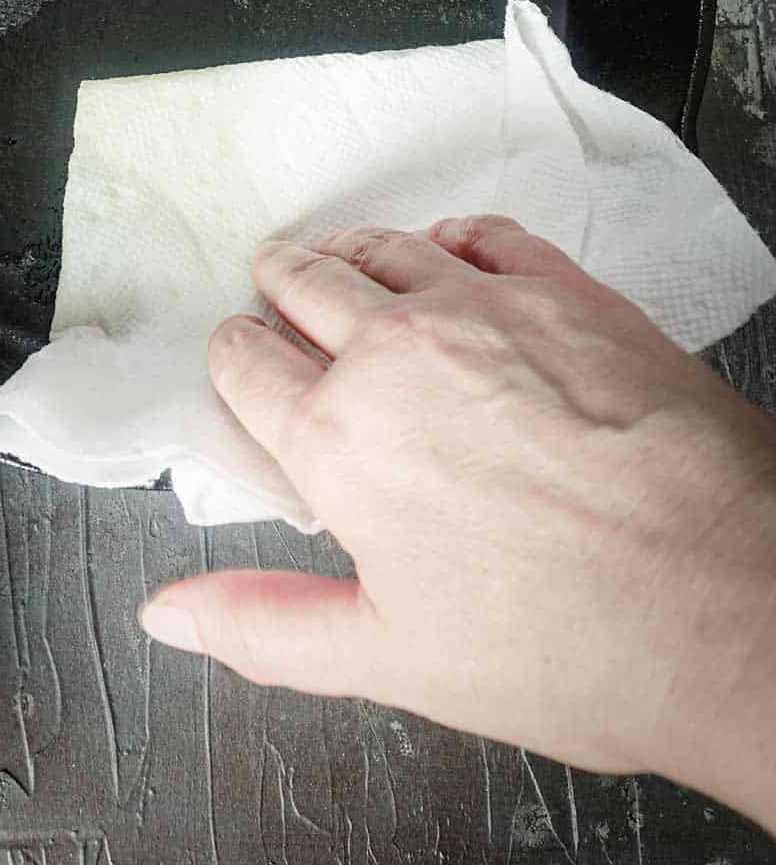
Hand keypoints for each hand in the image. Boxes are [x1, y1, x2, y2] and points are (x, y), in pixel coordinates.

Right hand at [140, 215, 775, 829]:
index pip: (244, 363)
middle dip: (276, 285)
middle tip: (271, 286)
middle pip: (301, 283)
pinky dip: (448, 238)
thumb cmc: (573, 640)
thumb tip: (170, 612)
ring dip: (347, 250)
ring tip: (336, 257)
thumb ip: (263, 624)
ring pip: (380, 246)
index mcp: (338, 438)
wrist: (729, 597)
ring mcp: (480, 307)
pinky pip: (481, 232)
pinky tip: (448, 249)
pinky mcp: (561, 288)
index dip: (233, 357)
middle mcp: (394, 352)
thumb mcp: (390, 657)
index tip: (239, 359)